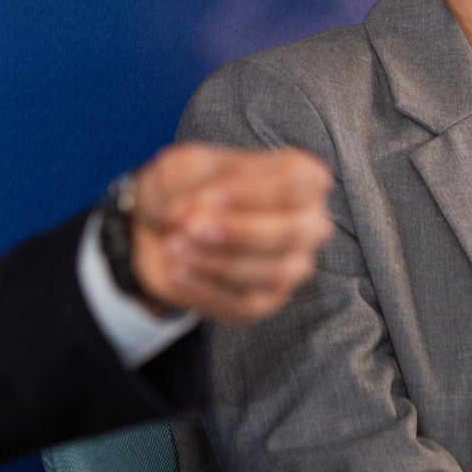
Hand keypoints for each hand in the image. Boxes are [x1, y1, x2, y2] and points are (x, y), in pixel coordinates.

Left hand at [126, 144, 334, 323]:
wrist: (163, 225)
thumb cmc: (190, 187)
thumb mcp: (188, 167)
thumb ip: (198, 186)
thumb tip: (199, 217)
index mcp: (302, 177)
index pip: (294, 184)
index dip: (251, 193)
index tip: (205, 198)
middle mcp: (308, 223)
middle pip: (292, 231)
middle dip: (238, 232)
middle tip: (190, 227)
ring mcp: (292, 267)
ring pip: (273, 271)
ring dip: (218, 261)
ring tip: (174, 246)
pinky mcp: (266, 301)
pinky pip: (246, 304)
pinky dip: (207, 290)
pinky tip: (177, 272)